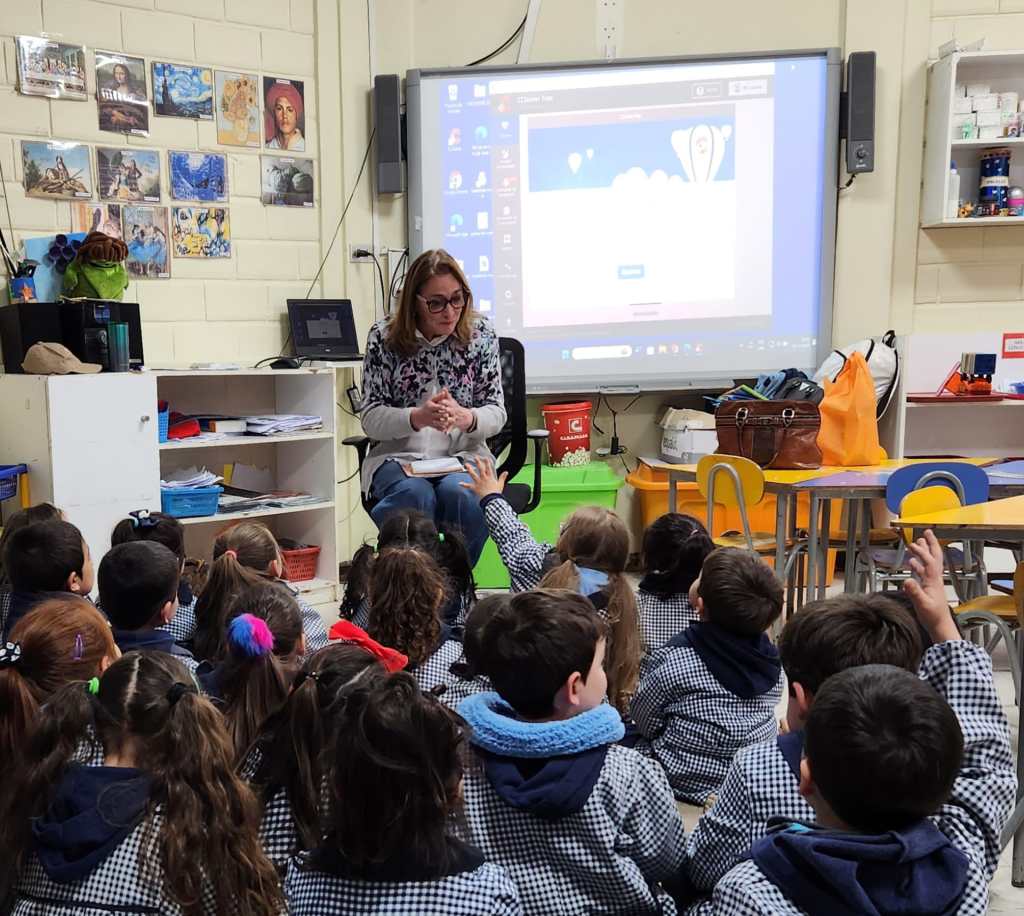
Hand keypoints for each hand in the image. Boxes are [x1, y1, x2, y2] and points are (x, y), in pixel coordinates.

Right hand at [410, 394, 449, 432]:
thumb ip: (438, 396)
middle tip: (449, 414)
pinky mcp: (433, 426)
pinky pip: (438, 428)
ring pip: (439, 423)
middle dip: (444, 415)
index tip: (445, 407)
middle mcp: (430, 415)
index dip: (441, 407)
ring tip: (451, 420)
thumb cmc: (427, 407)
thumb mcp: (431, 400)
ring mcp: (431, 421)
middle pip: (438, 415)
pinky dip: (443, 427)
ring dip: (445, 422)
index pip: (436, 407)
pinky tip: (447, 426)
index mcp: (430, 408)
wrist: (419, 417)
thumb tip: (444, 391)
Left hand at [433, 389, 475, 432]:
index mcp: (452, 406)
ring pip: (449, 419)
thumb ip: (447, 395)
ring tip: (439, 421)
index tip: (438, 402)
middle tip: (438, 412)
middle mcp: (453, 412)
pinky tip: (444, 431)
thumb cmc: (456, 408)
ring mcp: (454, 418)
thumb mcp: (452, 401)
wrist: (465, 417)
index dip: (443, 402)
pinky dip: (447, 430)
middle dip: (444, 411)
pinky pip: (450, 427)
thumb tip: (444, 388)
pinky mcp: (453, 424)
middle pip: (448, 411)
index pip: (447, 403)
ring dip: (445, 420)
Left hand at [461, 457, 506, 498]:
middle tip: (475, 457)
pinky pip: (468, 486)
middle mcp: (483, 478)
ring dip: (469, 469)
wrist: (491, 499)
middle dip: (478, 462)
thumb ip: (502, 477)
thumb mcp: (500, 484)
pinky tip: (460, 483)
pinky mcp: (475, 487)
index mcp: (490, 477)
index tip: (485, 458)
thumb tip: (506, 472)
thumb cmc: (496, 492)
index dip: (487, 462)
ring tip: (466, 465)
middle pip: (480, 469)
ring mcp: (478, 482)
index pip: (488, 468)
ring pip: (473, 474)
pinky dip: (464, 485)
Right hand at [902, 529, 960, 643]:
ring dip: (925, 552)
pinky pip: (924, 572)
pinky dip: (919, 565)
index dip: (922, 552)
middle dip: (931, 544)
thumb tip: (907, 580)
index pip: (929, 562)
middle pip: (935, 558)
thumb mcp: (922, 605)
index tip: (913, 543)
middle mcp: (935, 580)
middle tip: (927, 532)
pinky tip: (912, 564)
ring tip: (920, 543)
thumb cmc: (933, 617)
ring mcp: (933, 583)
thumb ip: (915, 592)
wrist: (941, 626)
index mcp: (934, 581)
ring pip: (930, 563)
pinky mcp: (929, 588)